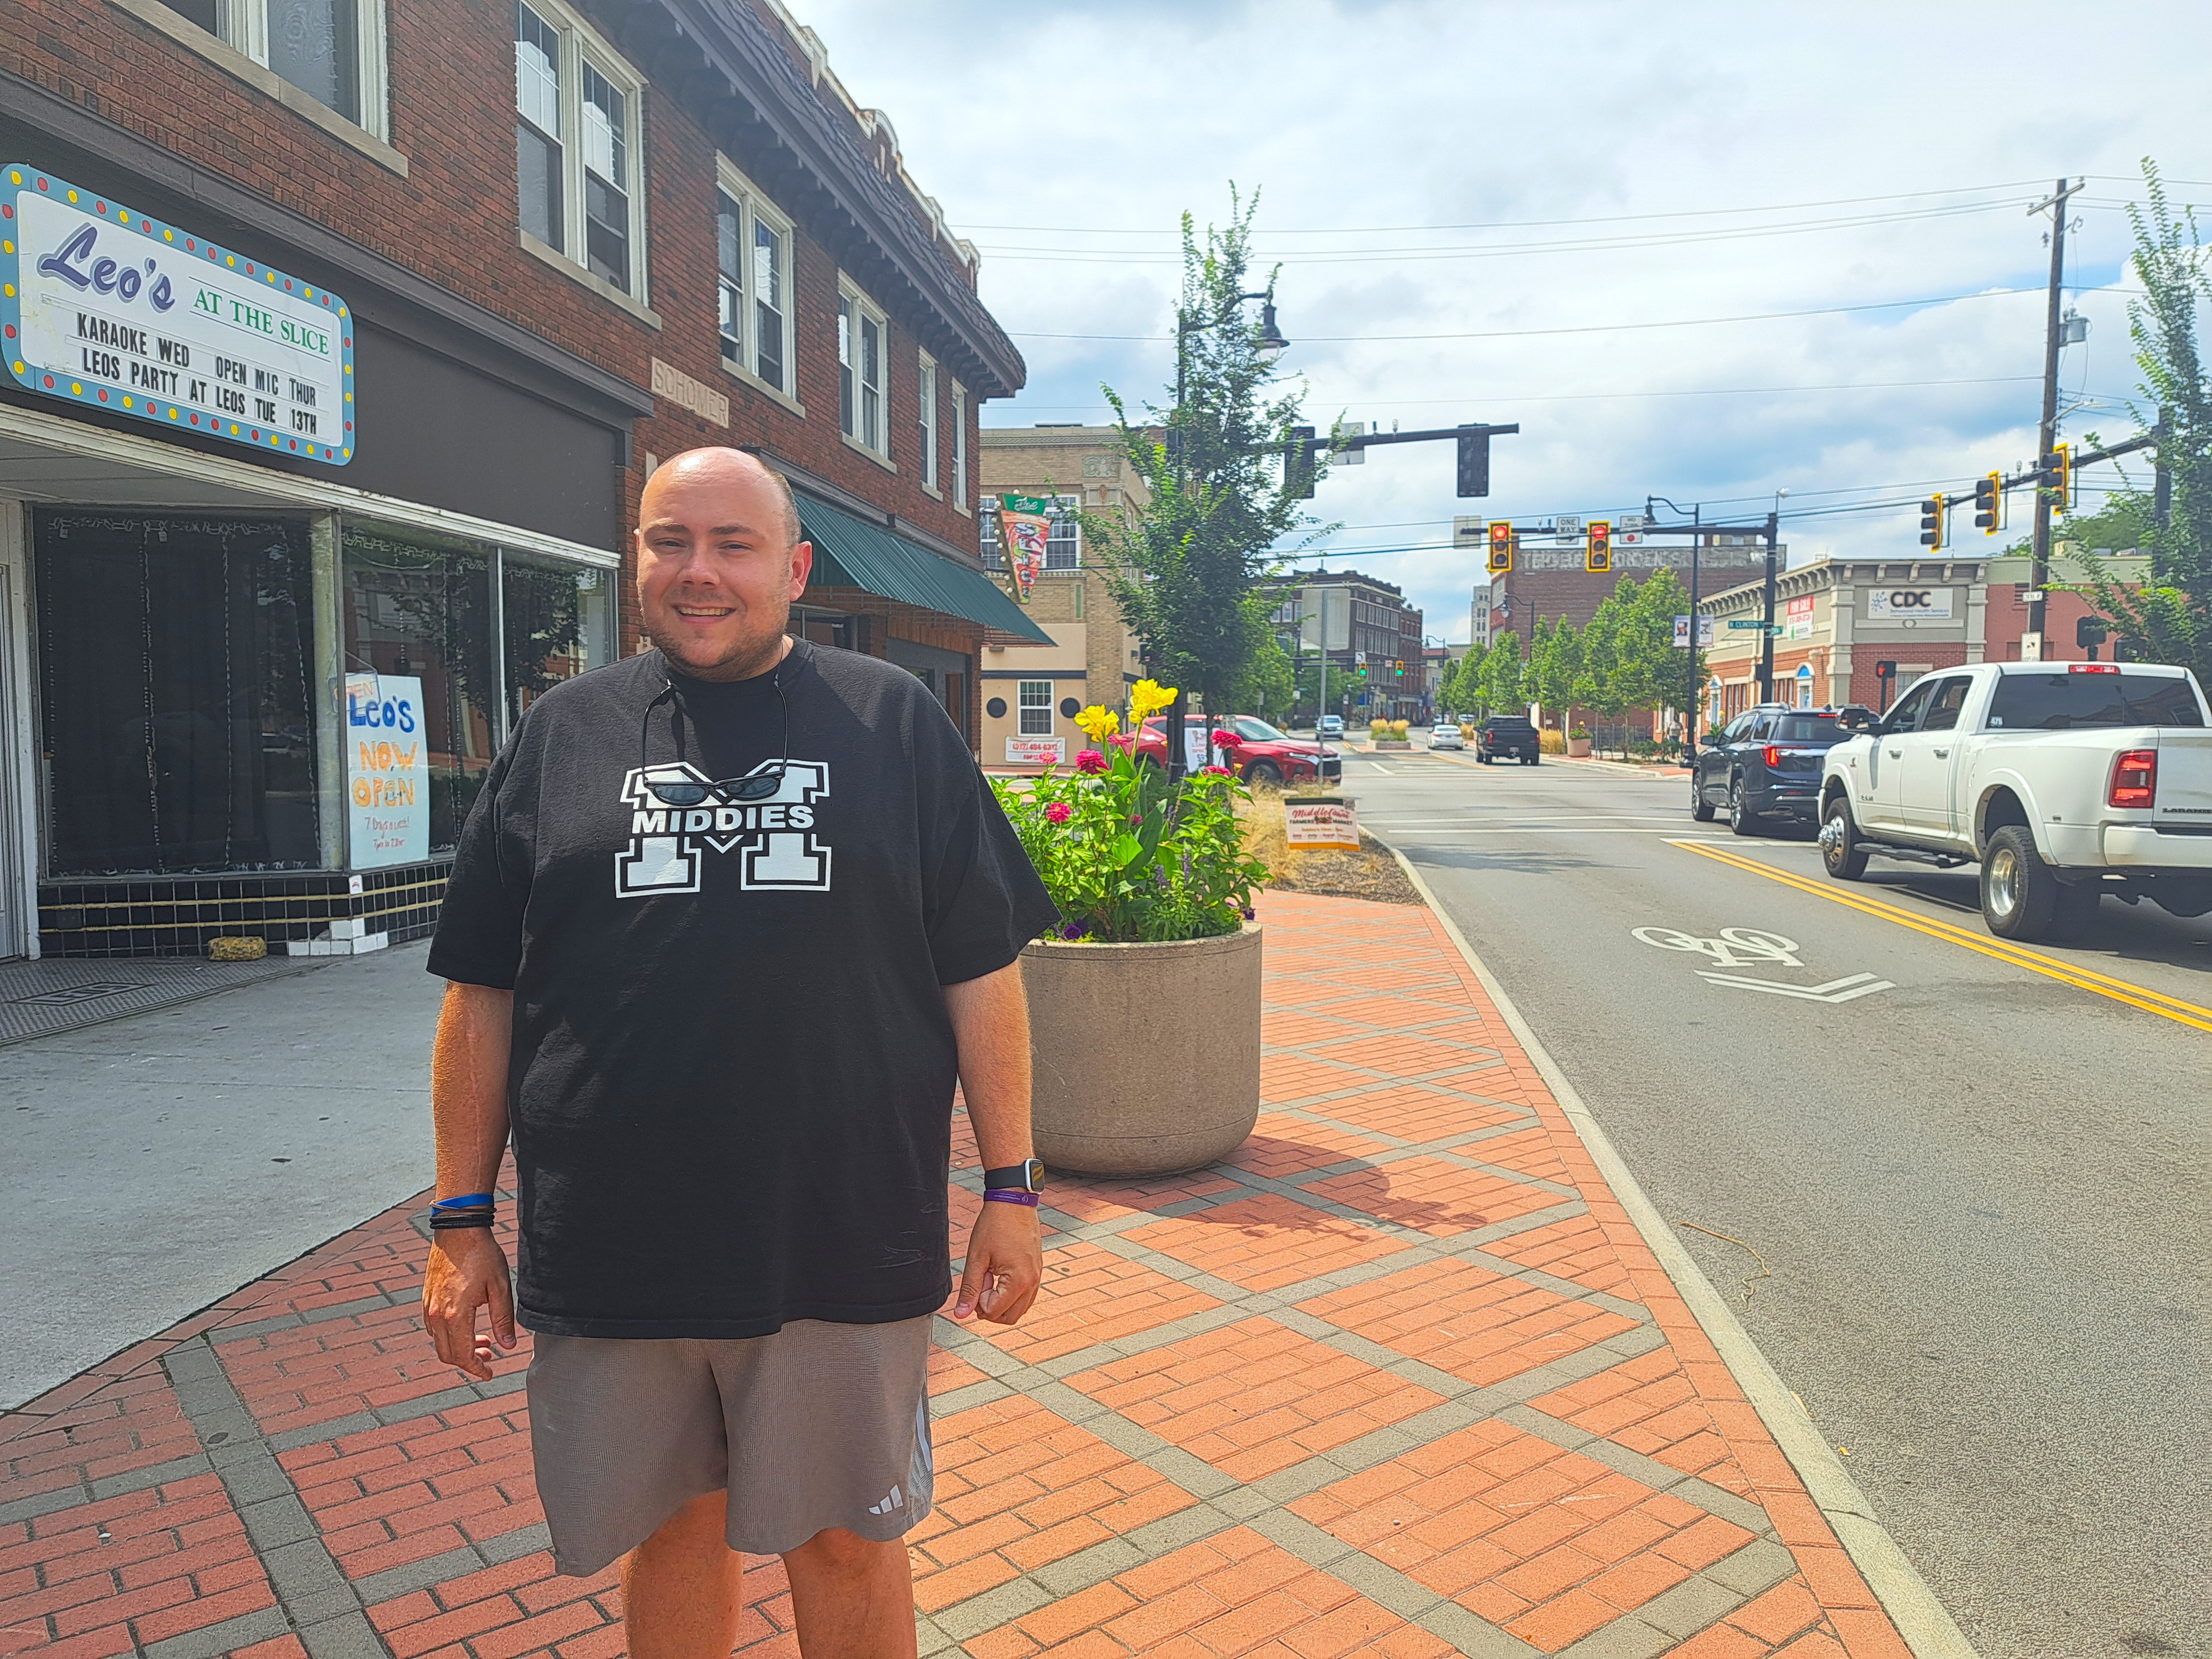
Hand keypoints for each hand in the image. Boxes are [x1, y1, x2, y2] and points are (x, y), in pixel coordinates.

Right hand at [422, 1228, 516, 1379]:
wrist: (459, 1230)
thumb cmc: (482, 1255)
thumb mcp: (500, 1288)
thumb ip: (503, 1320)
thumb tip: (508, 1346)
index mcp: (455, 1316)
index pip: (463, 1356)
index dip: (476, 1369)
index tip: (489, 1374)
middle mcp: (437, 1315)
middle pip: (448, 1355)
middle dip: (468, 1362)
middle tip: (489, 1357)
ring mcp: (428, 1307)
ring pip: (440, 1342)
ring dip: (459, 1349)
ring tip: (483, 1341)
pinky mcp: (427, 1299)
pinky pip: (433, 1328)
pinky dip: (449, 1336)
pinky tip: (467, 1327)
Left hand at [952, 1199, 1041, 1325]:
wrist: (1014, 1202)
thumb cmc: (995, 1225)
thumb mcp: (977, 1258)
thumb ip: (969, 1289)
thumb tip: (960, 1314)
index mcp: (1018, 1281)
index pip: (994, 1311)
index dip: (978, 1302)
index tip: (976, 1281)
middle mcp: (1032, 1282)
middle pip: (1010, 1318)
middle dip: (990, 1309)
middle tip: (979, 1288)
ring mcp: (1037, 1277)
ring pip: (1019, 1309)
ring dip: (1001, 1304)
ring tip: (989, 1280)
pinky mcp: (1037, 1271)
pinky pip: (1026, 1296)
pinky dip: (1011, 1297)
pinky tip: (999, 1279)